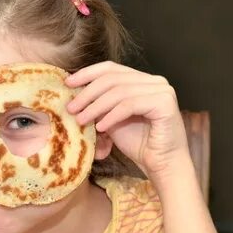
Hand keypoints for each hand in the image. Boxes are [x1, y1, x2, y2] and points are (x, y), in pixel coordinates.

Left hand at [65, 62, 189, 179]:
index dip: (87, 74)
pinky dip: (112, 115)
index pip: (111, 68)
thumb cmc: (138, 144)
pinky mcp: (164, 102)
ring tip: (81, 120)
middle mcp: (154, 81)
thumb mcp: (111, 119)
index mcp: (142, 80)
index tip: (68, 84)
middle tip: (71, 108)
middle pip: (113, 78)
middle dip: (87, 92)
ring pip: (119, 91)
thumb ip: (99, 104)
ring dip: (96, 106)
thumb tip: (74, 95)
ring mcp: (162, 90)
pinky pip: (130, 105)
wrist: (161, 164)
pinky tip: (101, 128)